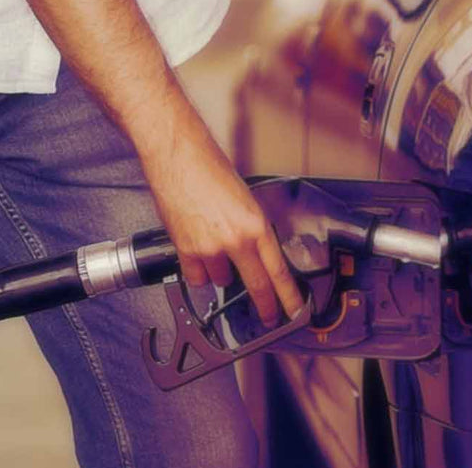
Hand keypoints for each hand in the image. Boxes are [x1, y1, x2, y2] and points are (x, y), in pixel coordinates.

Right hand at [142, 113, 305, 324]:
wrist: (178, 156)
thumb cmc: (209, 169)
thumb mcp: (245, 199)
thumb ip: (251, 228)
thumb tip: (255, 251)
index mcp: (256, 224)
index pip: (278, 270)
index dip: (288, 296)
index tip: (294, 310)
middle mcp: (235, 240)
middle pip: (256, 286)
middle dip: (265, 306)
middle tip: (269, 316)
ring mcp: (209, 248)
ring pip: (222, 280)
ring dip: (222, 272)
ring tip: (216, 248)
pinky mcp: (186, 250)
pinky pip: (196, 277)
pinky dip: (198, 270)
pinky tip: (199, 254)